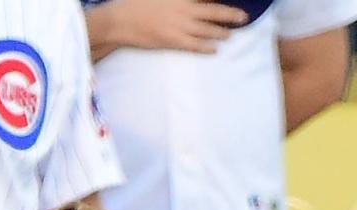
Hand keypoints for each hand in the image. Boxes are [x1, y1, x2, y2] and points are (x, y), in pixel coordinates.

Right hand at [114, 0, 247, 53]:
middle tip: (244, 18)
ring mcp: (179, 26)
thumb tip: (191, 3)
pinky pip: (195, 46)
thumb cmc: (137, 3)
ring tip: (229, 35)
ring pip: (207, 30)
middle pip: (215, 12)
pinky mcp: (172, 41)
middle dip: (231, 15)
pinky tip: (214, 49)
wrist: (120, 20)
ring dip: (221, 33)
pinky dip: (206, 47)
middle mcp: (185, 10)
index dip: (222, 2)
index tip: (235, 1)